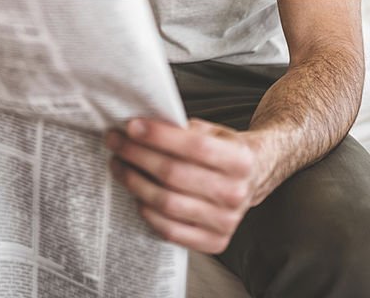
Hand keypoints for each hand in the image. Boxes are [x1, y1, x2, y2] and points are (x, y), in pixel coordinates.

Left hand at [105, 117, 266, 253]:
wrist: (254, 178)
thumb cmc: (226, 151)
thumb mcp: (213, 131)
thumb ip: (184, 130)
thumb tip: (140, 127)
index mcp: (240, 160)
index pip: (194, 146)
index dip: (159, 136)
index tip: (130, 126)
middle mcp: (236, 193)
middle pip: (174, 175)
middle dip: (137, 155)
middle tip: (115, 142)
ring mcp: (226, 221)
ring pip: (167, 203)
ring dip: (134, 182)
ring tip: (119, 165)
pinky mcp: (215, 242)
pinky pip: (170, 230)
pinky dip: (147, 211)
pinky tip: (136, 194)